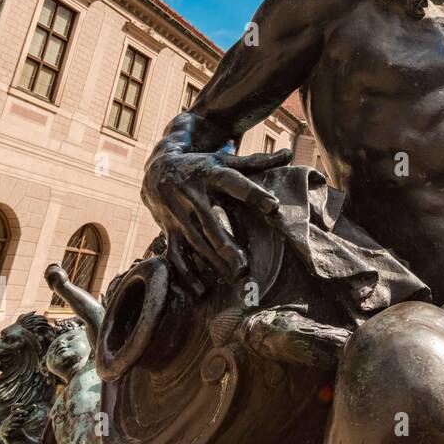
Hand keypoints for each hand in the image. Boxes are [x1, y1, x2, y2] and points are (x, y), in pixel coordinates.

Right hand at [141, 146, 291, 285]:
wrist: (156, 170)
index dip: (254, 194)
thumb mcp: (225, 162)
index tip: (274, 207)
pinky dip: (186, 273)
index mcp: (211, 175)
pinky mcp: (169, 229)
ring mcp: (178, 215)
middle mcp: (192, 196)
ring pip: (196, 243)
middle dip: (227, 246)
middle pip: (212, 223)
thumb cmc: (202, 167)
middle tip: (245, 266)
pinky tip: (200, 289)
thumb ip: (257, 161)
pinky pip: (176, 254)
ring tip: (234, 278)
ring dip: (212, 263)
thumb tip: (288, 153)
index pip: (236, 184)